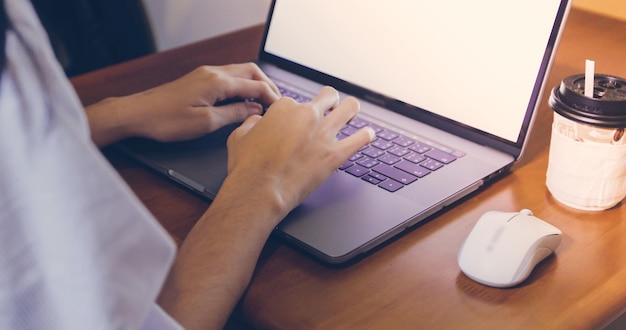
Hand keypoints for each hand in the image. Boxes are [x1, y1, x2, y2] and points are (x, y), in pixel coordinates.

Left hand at [86, 63, 280, 146]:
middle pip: (251, 72)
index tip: (282, 110)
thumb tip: (253, 109)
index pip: (255, 86)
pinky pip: (228, 77)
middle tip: (277, 103)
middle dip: (267, 85)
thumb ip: (234, 114)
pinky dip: (241, 85)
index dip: (272, 98)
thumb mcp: (206, 123)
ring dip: (255, 84)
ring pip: (240, 72)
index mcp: (217, 82)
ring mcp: (205, 74)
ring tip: (264, 101)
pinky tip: (242, 99)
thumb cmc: (166, 120)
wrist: (137, 113)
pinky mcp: (198, 79)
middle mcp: (213, 72)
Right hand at [224, 86, 374, 216]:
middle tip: (330, 105)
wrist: (259, 190)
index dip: (295, 112)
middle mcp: (307, 115)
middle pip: (327, 96)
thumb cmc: (247, 166)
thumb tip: (258, 122)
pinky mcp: (335, 154)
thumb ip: (252, 123)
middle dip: (329, 100)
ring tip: (352, 110)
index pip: (296, 102)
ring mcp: (324, 134)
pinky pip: (360, 139)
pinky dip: (366, 135)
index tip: (294, 121)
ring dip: (351, 108)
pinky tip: (369, 134)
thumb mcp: (239, 136)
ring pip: (349, 109)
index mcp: (285, 108)